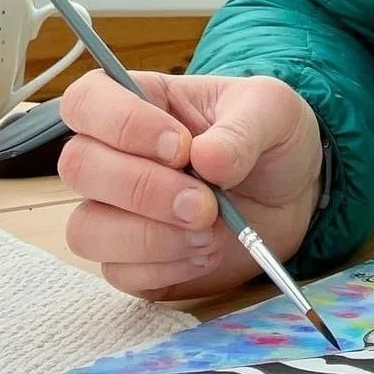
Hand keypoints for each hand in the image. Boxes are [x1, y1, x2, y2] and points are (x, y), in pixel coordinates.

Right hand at [57, 71, 322, 301]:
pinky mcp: (129, 260)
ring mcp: (115, 210)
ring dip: (152, 237)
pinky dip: (167, 267)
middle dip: (144, 189)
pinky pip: (118, 273)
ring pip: (86, 229)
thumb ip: (243, 129)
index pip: (86, 100)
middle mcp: (115, 154)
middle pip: (78, 167)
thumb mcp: (275, 112)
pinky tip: (207, 252)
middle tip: (205, 203)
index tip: (182, 146)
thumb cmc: (273, 138)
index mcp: (143, 101)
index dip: (122, 124)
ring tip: (211, 231)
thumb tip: (206, 158)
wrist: (295, 194)